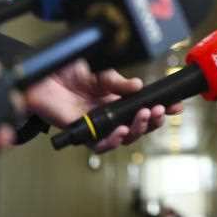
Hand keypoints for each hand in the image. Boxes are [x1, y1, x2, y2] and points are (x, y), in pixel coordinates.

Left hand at [24, 59, 182, 151]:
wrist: (40, 77)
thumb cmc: (66, 72)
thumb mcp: (99, 71)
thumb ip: (118, 82)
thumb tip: (139, 87)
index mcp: (116, 98)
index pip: (142, 106)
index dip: (160, 108)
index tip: (176, 106)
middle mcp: (109, 114)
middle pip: (137, 126)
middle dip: (152, 120)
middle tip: (159, 111)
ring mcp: (96, 125)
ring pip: (124, 137)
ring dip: (137, 129)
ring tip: (143, 116)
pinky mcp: (81, 133)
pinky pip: (100, 145)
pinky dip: (113, 140)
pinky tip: (121, 131)